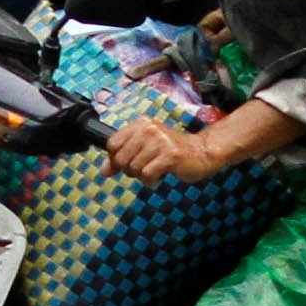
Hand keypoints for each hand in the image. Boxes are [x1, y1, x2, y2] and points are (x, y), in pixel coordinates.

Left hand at [104, 117, 231, 184]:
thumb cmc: (171, 151)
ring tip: (154, 171)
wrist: (202, 152)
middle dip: (129, 170)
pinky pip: (147, 175)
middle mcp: (150, 129)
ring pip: (134, 168)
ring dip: (142, 176)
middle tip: (143, 169)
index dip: (115, 159)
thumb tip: (104, 171)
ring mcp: (161, 141)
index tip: (127, 163)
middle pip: (121, 158)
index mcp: (141, 124)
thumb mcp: (144, 149)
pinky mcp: (170, 155)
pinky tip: (159, 176)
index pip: (112, 144)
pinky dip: (151, 181)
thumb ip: (122, 157)